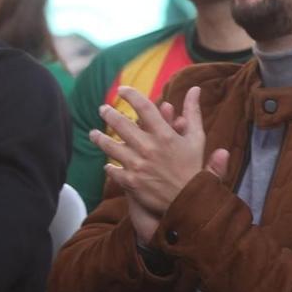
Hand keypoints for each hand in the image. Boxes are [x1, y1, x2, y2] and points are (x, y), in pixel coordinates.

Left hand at [90, 87, 229, 228]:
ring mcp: (137, 165)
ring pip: (110, 146)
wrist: (190, 202)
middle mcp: (148, 148)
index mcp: (165, 135)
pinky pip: (112, 170)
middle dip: (109, 114)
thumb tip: (195, 89)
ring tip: (94, 134)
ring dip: (99, 138)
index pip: (144, 107)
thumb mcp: (197, 138)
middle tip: (103, 109)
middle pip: (120, 124)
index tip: (122, 90)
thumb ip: (193, 113)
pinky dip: (109, 166)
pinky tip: (108, 163)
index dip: (131, 95)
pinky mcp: (130, 182)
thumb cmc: (194, 168)